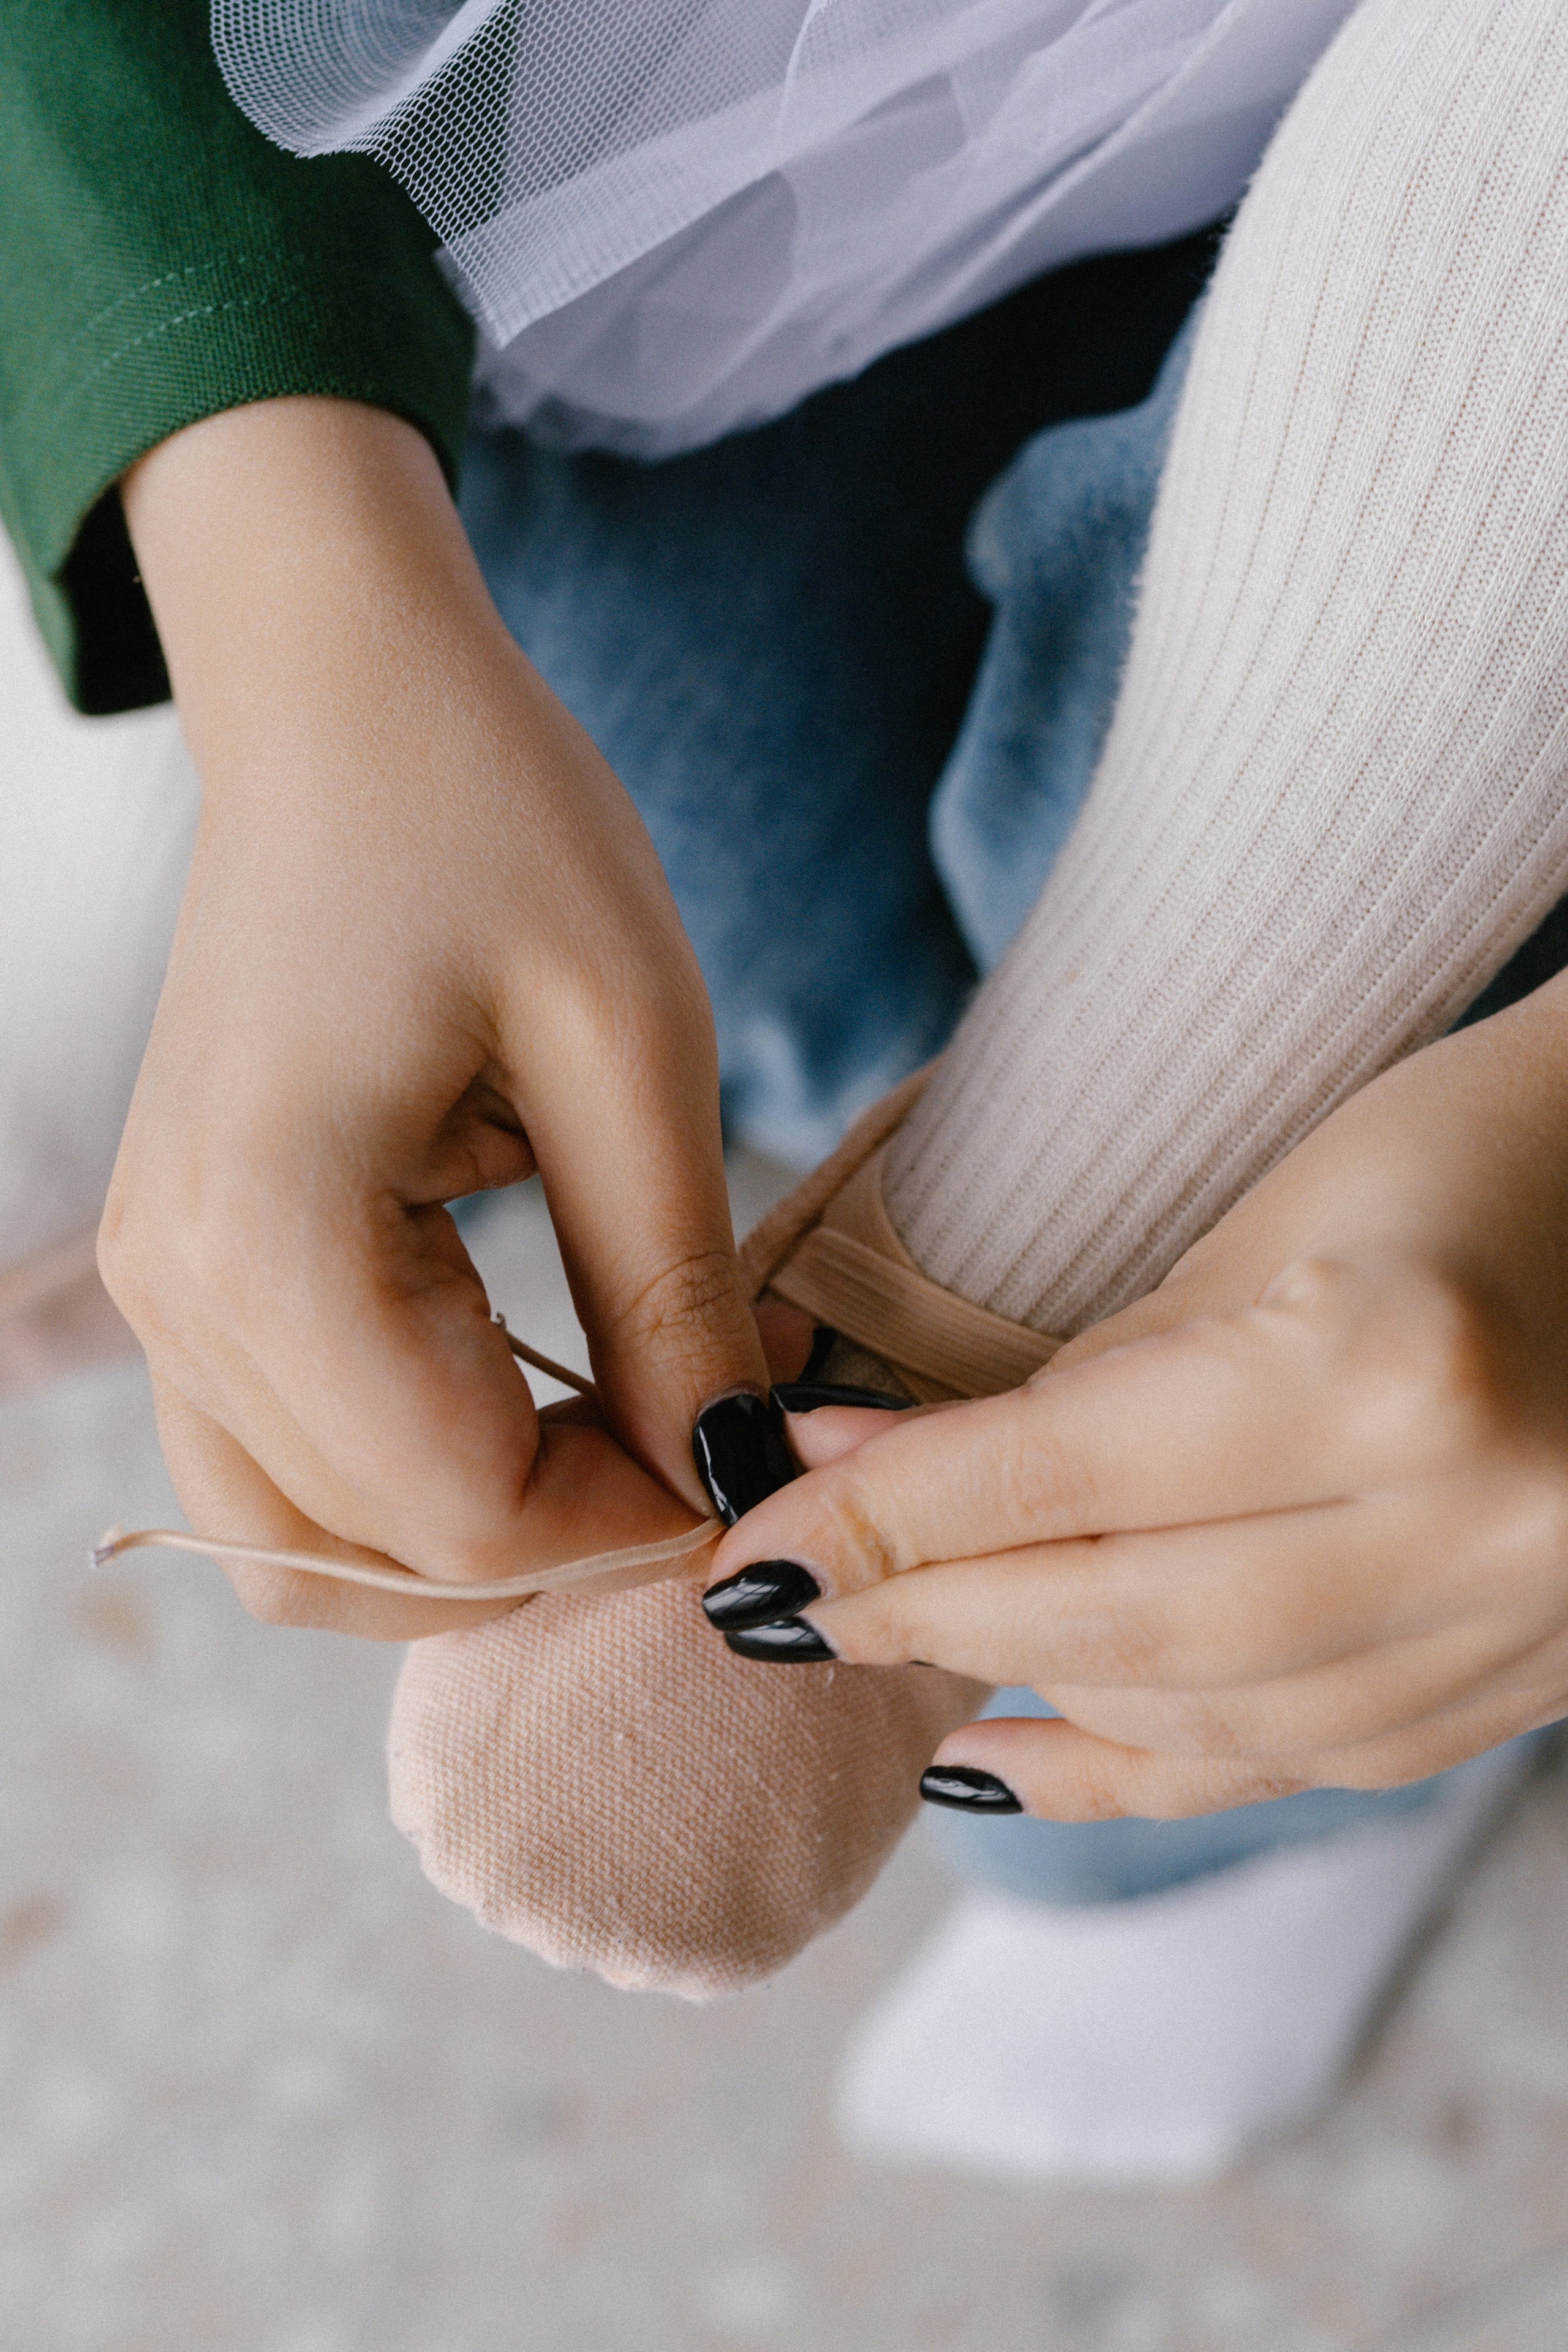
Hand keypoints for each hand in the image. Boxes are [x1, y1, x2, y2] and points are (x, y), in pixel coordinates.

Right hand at [103, 398, 765, 1637]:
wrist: (345, 699)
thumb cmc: (492, 820)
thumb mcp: (629, 1051)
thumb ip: (671, 1292)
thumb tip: (731, 1475)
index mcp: (265, 1239)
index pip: (458, 1516)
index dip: (633, 1528)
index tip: (759, 1465)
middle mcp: (174, 1295)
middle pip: (376, 1557)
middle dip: (565, 1539)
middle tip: (709, 1439)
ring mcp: (160, 1289)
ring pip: (312, 1541)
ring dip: (482, 1528)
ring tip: (629, 1415)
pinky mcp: (189, 1266)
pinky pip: (291, 1454)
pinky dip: (419, 1468)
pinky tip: (540, 1379)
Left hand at [708, 973, 1567, 1812]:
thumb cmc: (1450, 1154)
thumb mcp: (1254, 1232)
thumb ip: (1076, 1384)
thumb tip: (860, 1475)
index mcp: (1394, 1369)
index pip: (1075, 1474)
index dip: (892, 1515)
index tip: (757, 1548)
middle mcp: (1471, 1524)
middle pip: (1127, 1620)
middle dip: (927, 1612)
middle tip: (787, 1600)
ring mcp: (1519, 1623)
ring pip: (1209, 1716)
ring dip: (1022, 1692)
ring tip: (881, 1651)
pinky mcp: (1529, 1676)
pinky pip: (1301, 1761)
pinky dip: (1142, 1764)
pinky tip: (1010, 1758)